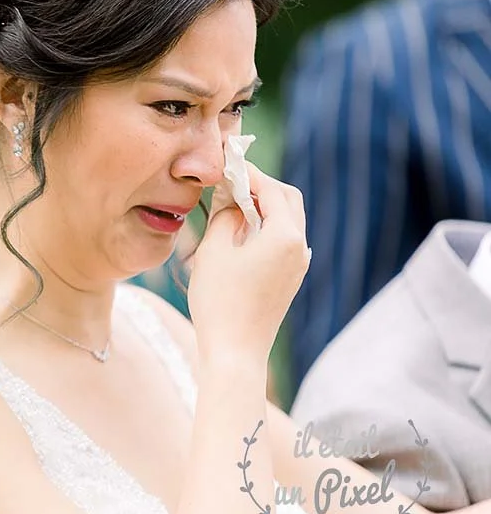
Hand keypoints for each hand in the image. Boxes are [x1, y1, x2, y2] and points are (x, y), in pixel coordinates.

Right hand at [187, 164, 309, 364]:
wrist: (235, 352)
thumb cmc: (220, 301)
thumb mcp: (215, 251)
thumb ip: (225, 215)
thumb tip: (232, 199)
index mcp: (285, 235)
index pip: (271, 188)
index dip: (249, 172)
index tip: (227, 161)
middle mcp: (299, 247)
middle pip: (288, 200)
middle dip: (261, 186)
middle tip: (231, 180)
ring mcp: (298, 265)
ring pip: (287, 220)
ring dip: (263, 206)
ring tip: (231, 204)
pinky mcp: (290, 279)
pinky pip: (283, 240)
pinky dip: (265, 227)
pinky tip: (239, 233)